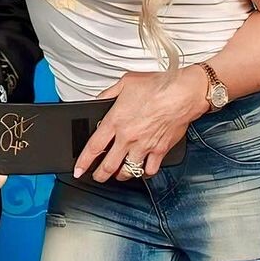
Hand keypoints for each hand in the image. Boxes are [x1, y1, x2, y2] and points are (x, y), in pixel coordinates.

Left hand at [73, 67, 206, 182]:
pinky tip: (141, 169)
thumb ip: (107, 94)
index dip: (83, 162)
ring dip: (121, 175)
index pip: (93, 147)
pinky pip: (150, 169)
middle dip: (100, 174)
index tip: (77, 170)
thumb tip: (96, 101)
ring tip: (117, 174)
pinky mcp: (160, 150)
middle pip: (109, 165)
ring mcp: (144, 146)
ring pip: (128, 170)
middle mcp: (128, 137)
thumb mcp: (124, 83)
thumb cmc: (156, 86)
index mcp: (115, 121)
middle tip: (96, 177)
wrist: (182, 94)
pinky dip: (144, 172)